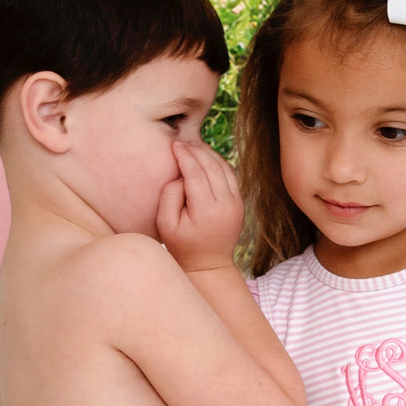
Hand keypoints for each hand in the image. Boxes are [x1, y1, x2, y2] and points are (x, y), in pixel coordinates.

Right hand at [156, 140, 242, 272]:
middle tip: (182, 141)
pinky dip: (218, 163)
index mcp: (207, 211)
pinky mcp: (239, 203)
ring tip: (193, 145)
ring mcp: (236, 204)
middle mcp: (226, 205)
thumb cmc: (181, 244)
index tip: (174, 144)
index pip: (196, 173)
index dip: (184, 155)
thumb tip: (181, 175)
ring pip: (225, 168)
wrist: (208, 264)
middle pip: (212, 167)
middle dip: (196, 151)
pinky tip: (205, 157)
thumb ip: (170, 196)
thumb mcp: (165, 224)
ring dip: (209, 154)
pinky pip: (230, 176)